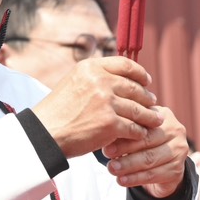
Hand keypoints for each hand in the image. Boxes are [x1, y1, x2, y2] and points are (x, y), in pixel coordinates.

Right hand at [30, 56, 161, 158]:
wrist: (44, 133)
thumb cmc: (57, 111)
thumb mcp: (73, 81)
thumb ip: (94, 76)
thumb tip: (117, 76)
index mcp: (91, 68)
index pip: (125, 65)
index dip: (140, 73)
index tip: (146, 81)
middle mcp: (100, 81)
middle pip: (134, 87)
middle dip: (147, 96)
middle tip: (153, 102)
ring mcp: (106, 102)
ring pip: (138, 109)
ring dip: (149, 116)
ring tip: (155, 119)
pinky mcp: (110, 124)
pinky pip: (134, 127)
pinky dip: (139, 132)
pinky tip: (141, 134)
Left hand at [101, 105, 189, 197]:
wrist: (162, 168)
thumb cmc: (143, 145)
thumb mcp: (136, 134)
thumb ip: (126, 129)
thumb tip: (106, 131)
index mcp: (163, 116)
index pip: (143, 123)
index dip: (124, 132)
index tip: (106, 142)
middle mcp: (176, 130)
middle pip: (147, 140)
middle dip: (125, 148)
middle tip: (107, 154)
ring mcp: (180, 150)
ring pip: (150, 159)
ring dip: (128, 165)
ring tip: (112, 169)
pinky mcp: (178, 169)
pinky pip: (153, 175)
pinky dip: (135, 178)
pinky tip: (122, 180)